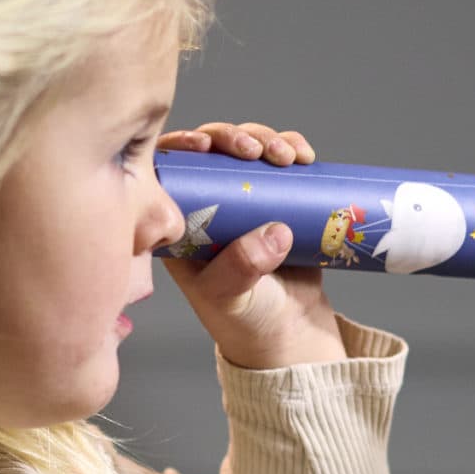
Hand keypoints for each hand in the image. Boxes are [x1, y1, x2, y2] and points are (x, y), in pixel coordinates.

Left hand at [156, 120, 346, 369]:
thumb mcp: (230, 297)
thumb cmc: (245, 320)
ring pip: (249, 150)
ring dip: (266, 140)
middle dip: (234, 138)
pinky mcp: (280, 199)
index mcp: (180, 224)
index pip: (171, 170)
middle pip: (212, 151)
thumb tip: (274, 232)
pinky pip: (282, 164)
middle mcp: (209, 206)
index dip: (181, 146)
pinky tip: (303, 156)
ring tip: (286, 156)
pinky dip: (293, 149)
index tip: (204, 145)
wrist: (289, 335)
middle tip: (254, 150)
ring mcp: (246, 199)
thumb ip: (241, 269)